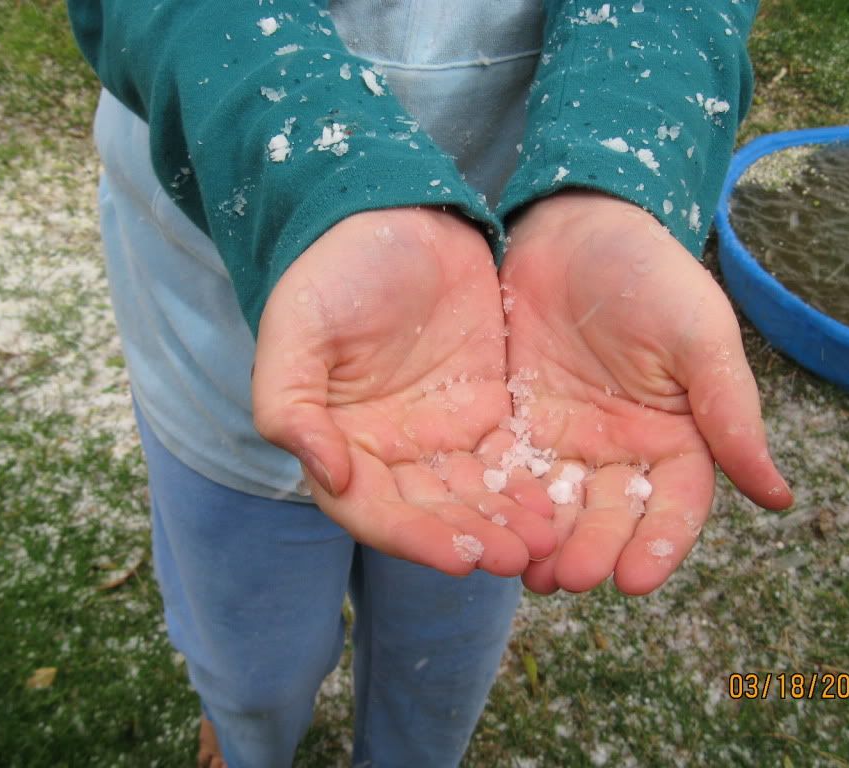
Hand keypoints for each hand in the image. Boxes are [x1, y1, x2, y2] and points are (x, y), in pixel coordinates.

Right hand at [252, 208, 555, 576]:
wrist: (395, 215)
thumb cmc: (333, 270)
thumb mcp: (298, 329)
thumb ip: (290, 404)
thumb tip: (325, 474)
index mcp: (340, 442)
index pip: (374, 510)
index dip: (415, 538)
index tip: (461, 556)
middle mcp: (390, 451)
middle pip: (431, 513)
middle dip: (474, 537)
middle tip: (521, 556)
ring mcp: (439, 434)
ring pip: (474, 494)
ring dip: (507, 521)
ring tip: (547, 540)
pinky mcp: (485, 409)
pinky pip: (509, 458)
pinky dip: (529, 484)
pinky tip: (559, 502)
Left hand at [500, 191, 792, 594]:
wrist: (572, 228)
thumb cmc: (648, 274)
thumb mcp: (697, 336)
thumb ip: (731, 413)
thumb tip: (780, 498)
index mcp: (677, 436)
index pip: (675, 505)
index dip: (660, 544)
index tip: (636, 581)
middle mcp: (624, 449)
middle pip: (614, 513)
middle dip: (595, 548)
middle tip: (574, 580)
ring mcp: (569, 440)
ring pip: (562, 504)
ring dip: (550, 541)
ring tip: (533, 574)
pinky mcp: (518, 424)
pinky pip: (512, 472)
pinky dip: (507, 503)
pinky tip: (493, 528)